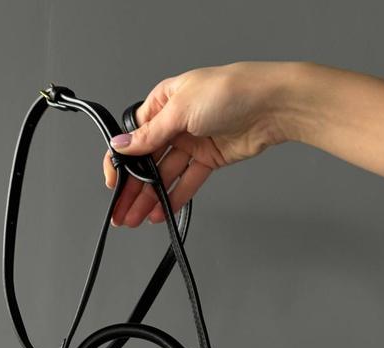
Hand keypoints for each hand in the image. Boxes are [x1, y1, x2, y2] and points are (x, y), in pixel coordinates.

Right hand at [103, 62, 296, 225]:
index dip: (120, 162)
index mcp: (163, 103)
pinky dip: (174, 198)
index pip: (133, 137)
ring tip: (136, 219)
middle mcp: (176, 123)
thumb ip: (150, 134)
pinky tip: (161, 212)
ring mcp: (193, 142)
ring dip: (150, 198)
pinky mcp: (209, 159)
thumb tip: (121, 145)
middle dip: (132, 188)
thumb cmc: (229, 91)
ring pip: (165, 176)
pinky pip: (187, 182)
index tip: (112, 183)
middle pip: (147, 161)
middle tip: (121, 212)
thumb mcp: (180, 109)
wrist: (271, 105)